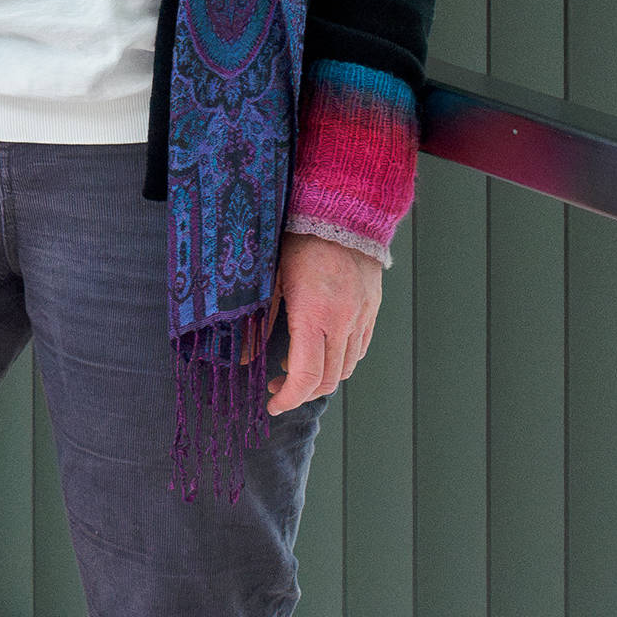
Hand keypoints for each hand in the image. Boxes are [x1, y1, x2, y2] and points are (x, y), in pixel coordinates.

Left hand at [266, 229, 383, 414]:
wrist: (341, 211)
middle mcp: (343, 322)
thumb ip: (258, 320)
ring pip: (347, 367)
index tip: (272, 405)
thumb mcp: (268, 277)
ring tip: (296, 372)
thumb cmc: (298, 239)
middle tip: (276, 388)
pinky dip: (341, 361)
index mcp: (315, 315)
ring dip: (322, 379)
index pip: (306, 377)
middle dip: (301, 392)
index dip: (288, 398)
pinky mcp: (371, 311)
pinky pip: (359, 350)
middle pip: (329, 379)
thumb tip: (245, 356)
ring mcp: (361, 318)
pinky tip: (322, 353)